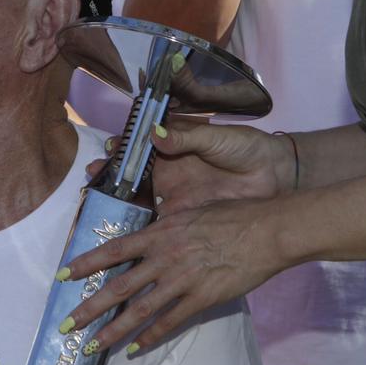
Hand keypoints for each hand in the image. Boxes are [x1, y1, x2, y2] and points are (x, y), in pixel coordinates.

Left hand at [61, 196, 287, 354]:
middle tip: (66, 325)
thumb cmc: (233, 215)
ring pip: (138, 310)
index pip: (113, 249)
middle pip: (118, 287)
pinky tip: (134, 349)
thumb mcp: (191, 212)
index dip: (85, 263)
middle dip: (88, 308)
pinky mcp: (202, 299)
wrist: (267, 230)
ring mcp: (182, 280)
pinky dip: (150, 337)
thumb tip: (150, 236)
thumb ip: (167, 228)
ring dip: (112, 331)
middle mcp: (164, 257)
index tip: (61, 275)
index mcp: (160, 233)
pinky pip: (170, 322)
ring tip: (91, 347)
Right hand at [86, 118, 291, 212]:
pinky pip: (157, 226)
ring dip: (118, 204)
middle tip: (90, 181)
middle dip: (109, 179)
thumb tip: (153, 132)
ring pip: (138, 202)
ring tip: (98, 206)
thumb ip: (184, 137)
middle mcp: (167, 173)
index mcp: (172, 149)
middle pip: (131, 176)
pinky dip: (140, 230)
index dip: (120, 150)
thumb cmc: (245, 149)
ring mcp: (173, 197)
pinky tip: (122, 232)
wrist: (274, 176)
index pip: (138, 148)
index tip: (107, 151)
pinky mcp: (184, 219)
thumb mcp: (214, 138)